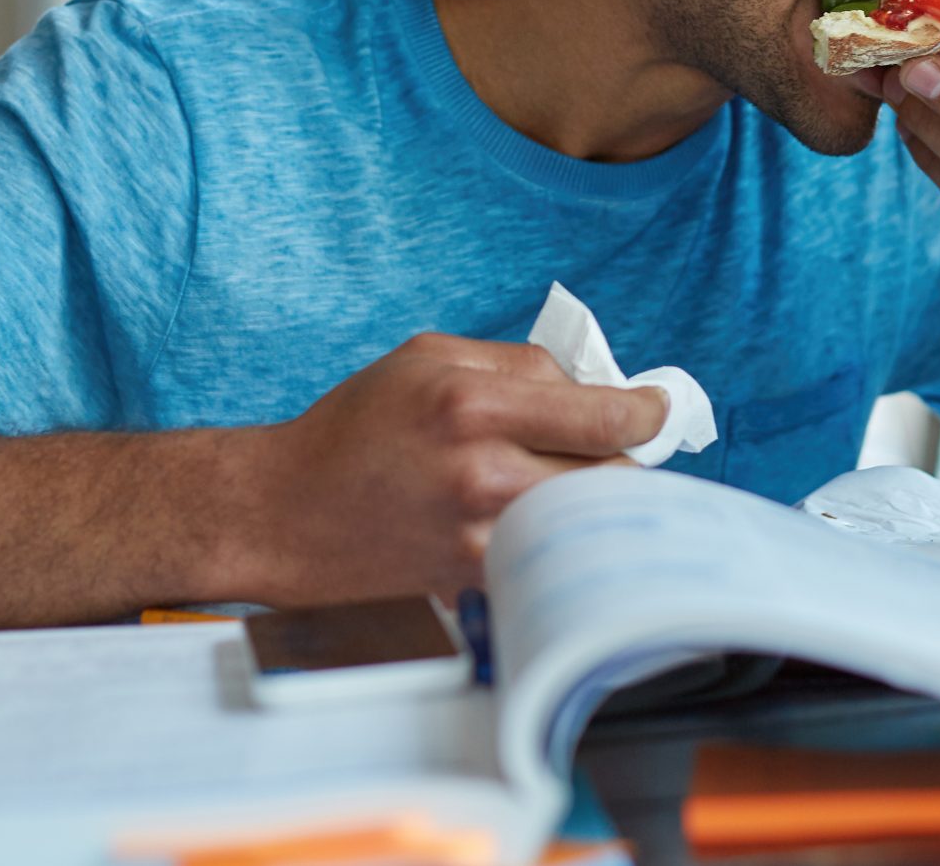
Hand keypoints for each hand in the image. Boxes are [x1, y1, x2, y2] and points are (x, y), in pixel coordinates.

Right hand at [245, 334, 667, 602]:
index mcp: (471, 404)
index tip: (656, 409)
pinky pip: (547, 560)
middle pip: (610, 475)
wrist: (283, 514)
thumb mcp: (428, 358)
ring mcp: (477, 536)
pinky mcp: (472, 581)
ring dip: (594, 504)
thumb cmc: (355, 427)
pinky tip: (537, 524)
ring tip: (579, 484)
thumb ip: (517, 365)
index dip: (646, 412)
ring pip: (585, 524)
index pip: (602, 414)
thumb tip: (589, 385)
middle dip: (624, 459)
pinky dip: (556, 541)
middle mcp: (480, 473)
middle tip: (617, 449)